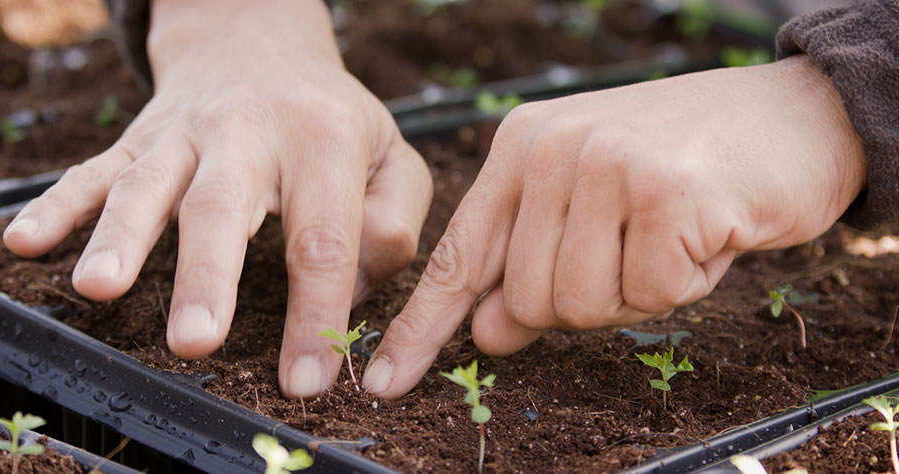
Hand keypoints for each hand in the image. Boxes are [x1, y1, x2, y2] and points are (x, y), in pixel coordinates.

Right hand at [2, 0, 431, 398]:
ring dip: (120, 238)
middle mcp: (249, 132)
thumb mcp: (390, 156)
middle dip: (206, 276)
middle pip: (224, 207)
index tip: (303, 380)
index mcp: (323, 140)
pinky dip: (59, 206)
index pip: (322, 237)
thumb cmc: (331, 122)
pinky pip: (94, 171)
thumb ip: (395, 221)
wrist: (260, 46)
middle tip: (194, 341)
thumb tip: (353, 287)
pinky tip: (26, 241)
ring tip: (98, 288)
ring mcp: (186, 134)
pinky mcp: (140, 138)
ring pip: (148, 185)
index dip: (314, 312)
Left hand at [362, 56, 865, 397]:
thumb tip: (485, 332)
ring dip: (636, 292)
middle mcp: (553, 147)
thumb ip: (530, 265)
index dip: (421, 327)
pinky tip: (704, 231)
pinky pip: (652, 293)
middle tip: (635, 251)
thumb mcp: (591, 210)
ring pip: (582, 305)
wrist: (793, 114)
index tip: (384, 379)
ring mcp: (606, 163)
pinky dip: (684, 281)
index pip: (458, 255)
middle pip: (527, 301)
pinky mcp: (664, 189)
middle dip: (586, 301)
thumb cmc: (682, 166)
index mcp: (521, 147)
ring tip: (668, 235)